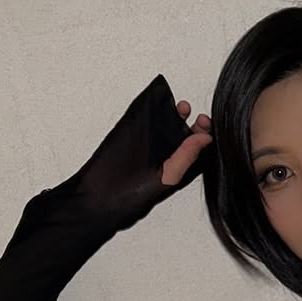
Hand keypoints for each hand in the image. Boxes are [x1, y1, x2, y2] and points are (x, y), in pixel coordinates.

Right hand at [64, 74, 213, 232]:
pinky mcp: (129, 137)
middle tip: (194, 113)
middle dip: (192, 123)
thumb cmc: (131, 198)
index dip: (205, 136)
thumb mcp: (167, 178)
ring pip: (165, 126)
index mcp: (177, 171)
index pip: (198, 152)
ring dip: (174, 115)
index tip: (206, 124)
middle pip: (184, 136)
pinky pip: (143, 120)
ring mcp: (146, 147)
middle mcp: (164, 158)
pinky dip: (150, 110)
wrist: (95, 199)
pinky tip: (158, 102)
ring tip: (181, 106)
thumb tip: (206, 138)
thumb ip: (185, 158)